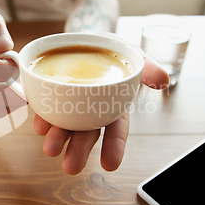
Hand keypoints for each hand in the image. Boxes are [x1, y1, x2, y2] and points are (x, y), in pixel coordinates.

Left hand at [34, 56, 169, 174]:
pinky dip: (43, 117)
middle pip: (87, 132)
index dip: (114, 146)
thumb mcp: (132, 56)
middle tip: (70, 167)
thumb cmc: (112, 51)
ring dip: (58, 138)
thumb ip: (147, 68)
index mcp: (114, 105)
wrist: (87, 38)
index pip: (116, 129)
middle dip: (79, 150)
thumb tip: (164, 79)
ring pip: (66, 124)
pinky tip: (40, 125)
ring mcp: (71, 104)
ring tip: (50, 149)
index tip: (110, 165)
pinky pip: (48, 108)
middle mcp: (92, 109)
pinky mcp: (52, 94)